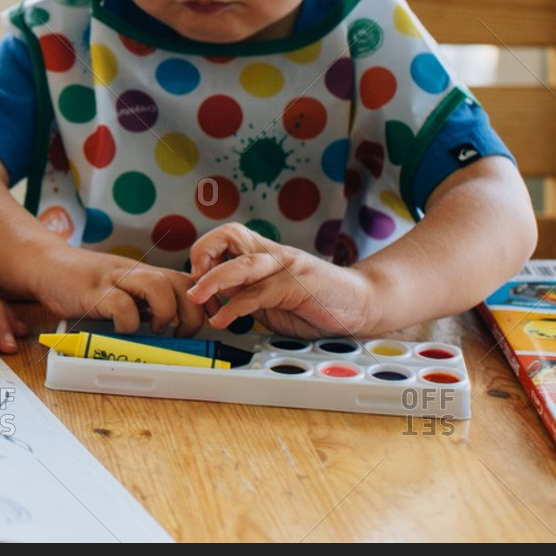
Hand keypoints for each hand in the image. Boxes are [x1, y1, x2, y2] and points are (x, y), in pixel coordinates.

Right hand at [29, 251, 205, 337]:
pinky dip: (128, 322)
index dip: (204, 302)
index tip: (208, 323)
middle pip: (180, 282)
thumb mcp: (119, 290)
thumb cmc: (82, 283)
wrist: (45, 264)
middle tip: (184, 334)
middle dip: (192, 312)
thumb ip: (140, 304)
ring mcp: (114, 280)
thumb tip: (167, 332)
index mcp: (143, 274)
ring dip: (164, 312)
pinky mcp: (93, 291)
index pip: (187, 281)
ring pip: (157, 286)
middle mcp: (134, 273)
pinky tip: (121, 329)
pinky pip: (121, 305)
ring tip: (156, 328)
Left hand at [186, 222, 375, 336]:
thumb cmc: (314, 301)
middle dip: (203, 254)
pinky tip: (222, 320)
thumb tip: (210, 296)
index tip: (195, 277)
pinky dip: (235, 308)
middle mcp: (274, 254)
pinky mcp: (298, 286)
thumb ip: (244, 292)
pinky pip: (258, 294)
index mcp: (265, 253)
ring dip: (213, 281)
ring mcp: (287, 267)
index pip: (227, 235)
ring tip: (196, 297)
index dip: (205, 251)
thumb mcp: (270, 298)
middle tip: (193, 282)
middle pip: (230, 236)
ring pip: (242, 264)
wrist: (362, 303)